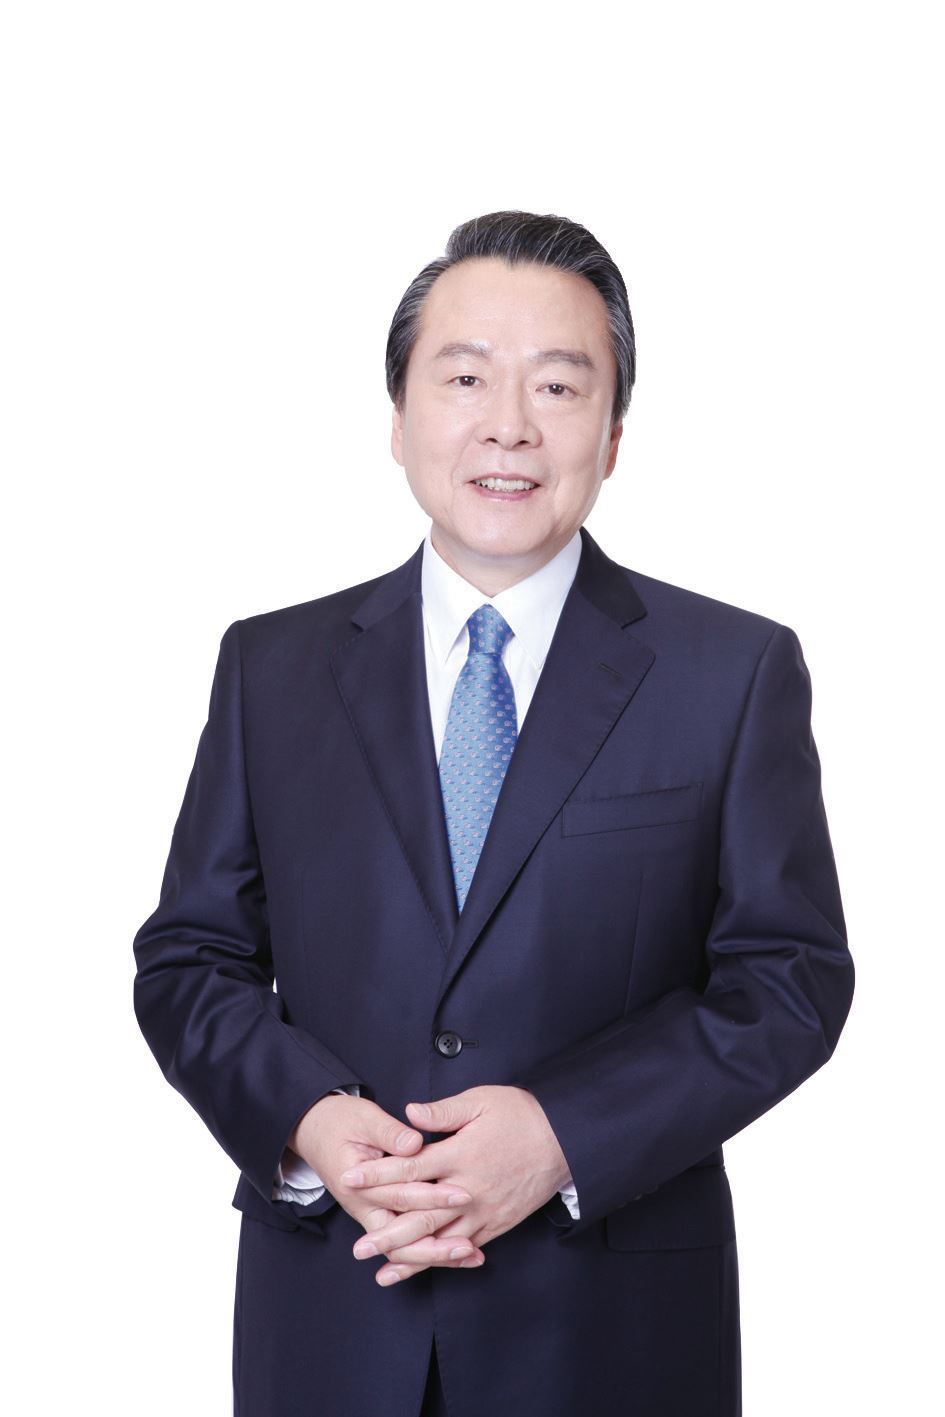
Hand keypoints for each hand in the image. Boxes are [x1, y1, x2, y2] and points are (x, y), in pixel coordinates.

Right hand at [288, 1093, 484, 1275]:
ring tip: (470, 1256)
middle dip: (435, 1244)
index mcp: (358, 1183)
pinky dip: (430, 1250)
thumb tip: (415, 1143)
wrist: (314, 1130)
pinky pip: (406, 1241)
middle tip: (468, 1247)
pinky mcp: (381, 1216)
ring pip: (404, 1248)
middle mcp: (363, 1207)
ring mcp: (372, 1215)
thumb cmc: (341, 1121)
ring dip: (435, 1255)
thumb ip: (389, 1132)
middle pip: (401, 1237)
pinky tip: (460, 1253)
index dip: (432, 1197)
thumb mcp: (364, 1119)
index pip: (399, 1195)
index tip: (463, 1196)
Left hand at [341, 1085, 571, 1285]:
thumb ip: (443, 1113)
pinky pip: (463, 1248)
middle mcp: (468, 1188)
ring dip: (409, 1256)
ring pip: (440, 1238)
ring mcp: (483, 1211)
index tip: (351, 1179)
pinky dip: (442, 1261)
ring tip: (381, 1270)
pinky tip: (423, 1269)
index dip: (378, 1175)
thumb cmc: (521, 1115)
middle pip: (419, 1215)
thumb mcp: (481, 1101)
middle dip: (386, 1232)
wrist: (564, 1140)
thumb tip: (409, 1113)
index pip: (409, 1168)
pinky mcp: (497, 1224)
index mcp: (459, 1154)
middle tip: (358, 1247)